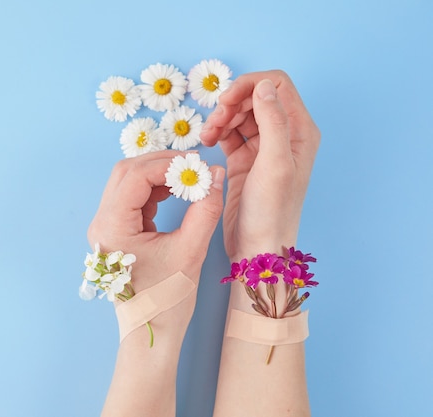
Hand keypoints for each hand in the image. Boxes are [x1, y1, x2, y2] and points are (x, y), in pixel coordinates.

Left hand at [87, 150, 224, 326]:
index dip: (167, 165)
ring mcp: (107, 228)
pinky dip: (154, 191)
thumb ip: (205, 209)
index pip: (135, 177)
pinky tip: (177, 193)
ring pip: (128, 184)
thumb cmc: (167, 299)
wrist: (151, 332)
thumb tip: (215, 174)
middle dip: (160, 165)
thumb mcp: (191, 251)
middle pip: (126, 173)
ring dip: (157, 176)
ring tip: (188, 179)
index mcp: (112, 227)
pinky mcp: (116, 232)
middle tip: (193, 165)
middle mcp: (102, 223)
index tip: (197, 164)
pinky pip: (132, 199)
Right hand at [200, 70, 319, 260]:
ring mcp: (263, 147)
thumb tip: (263, 86)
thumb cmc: (272, 211)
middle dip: (231, 103)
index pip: (277, 85)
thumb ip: (272, 121)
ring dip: (221, 117)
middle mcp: (284, 135)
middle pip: (255, 96)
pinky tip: (208, 142)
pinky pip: (229, 133)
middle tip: (214, 122)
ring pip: (239, 114)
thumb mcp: (275, 163)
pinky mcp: (244, 160)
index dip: (249, 85)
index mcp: (300, 131)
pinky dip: (217, 132)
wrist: (257, 246)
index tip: (226, 101)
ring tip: (207, 136)